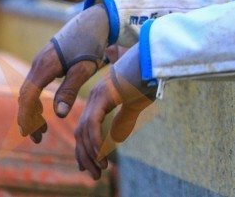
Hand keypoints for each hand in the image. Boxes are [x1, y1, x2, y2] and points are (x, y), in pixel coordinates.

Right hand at [17, 4, 109, 143]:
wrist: (94, 21)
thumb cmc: (91, 43)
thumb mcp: (84, 69)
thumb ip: (70, 90)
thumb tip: (60, 114)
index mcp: (45, 66)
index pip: (27, 97)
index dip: (28, 117)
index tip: (32, 135)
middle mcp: (38, 63)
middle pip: (25, 96)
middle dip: (28, 118)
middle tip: (37, 139)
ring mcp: (41, 61)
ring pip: (29, 90)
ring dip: (32, 111)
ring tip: (42, 130)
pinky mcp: (47, 61)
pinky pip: (36, 84)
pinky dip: (37, 100)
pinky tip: (45, 110)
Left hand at [74, 46, 154, 178]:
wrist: (153, 60)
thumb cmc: (148, 78)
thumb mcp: (136, 104)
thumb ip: (125, 119)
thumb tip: (117, 138)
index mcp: (101, 98)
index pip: (86, 128)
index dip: (85, 149)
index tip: (88, 166)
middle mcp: (95, 97)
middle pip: (81, 132)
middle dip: (85, 156)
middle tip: (93, 175)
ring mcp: (97, 96)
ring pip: (84, 131)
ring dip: (90, 154)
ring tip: (100, 169)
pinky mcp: (103, 97)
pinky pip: (93, 125)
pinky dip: (96, 142)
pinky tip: (102, 155)